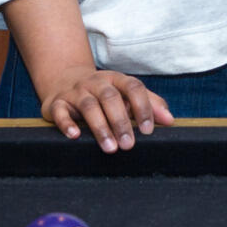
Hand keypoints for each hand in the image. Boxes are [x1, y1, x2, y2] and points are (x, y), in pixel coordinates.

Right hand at [37, 67, 174, 152]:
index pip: (133, 87)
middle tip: (129, 145)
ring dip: (100, 127)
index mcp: (116, 79)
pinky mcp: (56, 103)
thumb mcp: (125, 93)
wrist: (64, 79)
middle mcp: (95, 82)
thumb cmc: (103, 93)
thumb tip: (170, 120)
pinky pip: (60, 111)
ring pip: (88, 106)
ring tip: (110, 148)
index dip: (143, 107)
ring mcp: (75, 92)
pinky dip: (66, 123)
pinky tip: (75, 135)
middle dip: (121, 122)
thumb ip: (149, 104)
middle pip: (110, 97)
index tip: (148, 130)